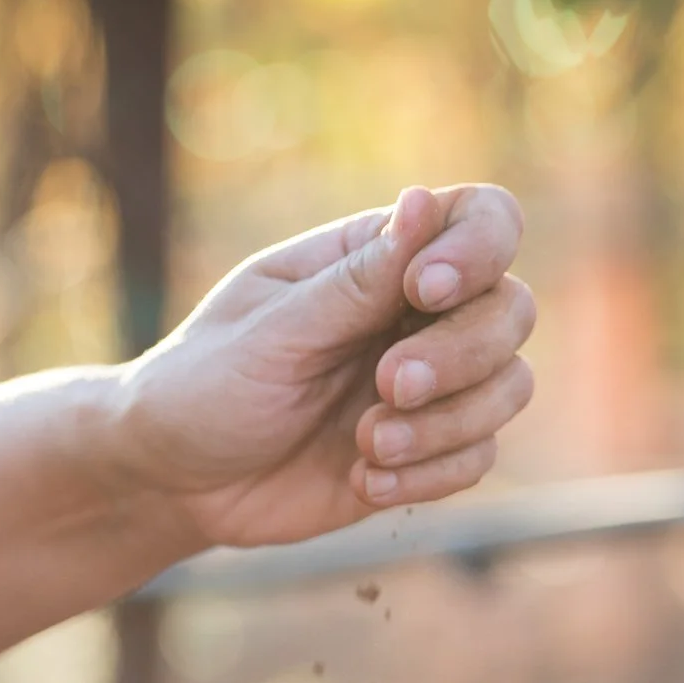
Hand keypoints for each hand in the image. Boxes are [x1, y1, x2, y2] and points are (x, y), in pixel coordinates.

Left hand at [113, 185, 537, 550]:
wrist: (173, 480)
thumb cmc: (204, 385)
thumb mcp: (273, 331)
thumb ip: (357, 281)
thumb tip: (424, 201)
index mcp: (376, 257)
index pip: (482, 220)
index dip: (477, 252)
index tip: (423, 292)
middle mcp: (415, 314)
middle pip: (511, 310)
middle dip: (461, 355)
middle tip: (387, 385)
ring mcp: (427, 386)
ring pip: (509, 387)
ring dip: (446, 424)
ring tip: (367, 445)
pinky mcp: (424, 452)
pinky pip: (478, 458)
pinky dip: (431, 474)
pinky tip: (364, 481)